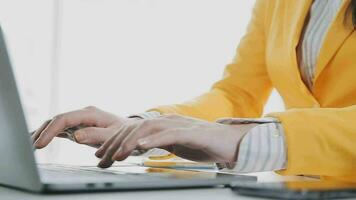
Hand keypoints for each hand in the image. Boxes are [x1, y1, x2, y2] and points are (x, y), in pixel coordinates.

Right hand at [32, 106, 136, 148]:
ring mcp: (79, 119)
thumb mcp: (113, 135)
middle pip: (57, 119)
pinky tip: (39, 140)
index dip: (50, 130)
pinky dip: (49, 133)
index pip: (65, 118)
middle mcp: (82, 113)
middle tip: (32, 147)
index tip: (41, 144)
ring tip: (32, 145)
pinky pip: (60, 128)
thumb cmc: (124, 133)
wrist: (130, 130)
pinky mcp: (78, 125)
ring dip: (44, 132)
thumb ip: (96, 135)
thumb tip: (75, 136)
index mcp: (90, 113)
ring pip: (56, 123)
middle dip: (43, 131)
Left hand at [95, 114, 255, 167]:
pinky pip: (171, 134)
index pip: (133, 130)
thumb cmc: (203, 144)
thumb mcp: (175, 144)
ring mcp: (180, 125)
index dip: (115, 142)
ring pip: (150, 129)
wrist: (231, 142)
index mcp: (163, 124)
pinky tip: (142, 147)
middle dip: (116, 143)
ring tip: (118, 155)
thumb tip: (140, 148)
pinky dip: (155, 140)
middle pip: (136, 128)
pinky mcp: (193, 133)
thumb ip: (159, 143)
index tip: (101, 156)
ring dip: (131, 141)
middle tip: (102, 159)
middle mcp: (168, 121)